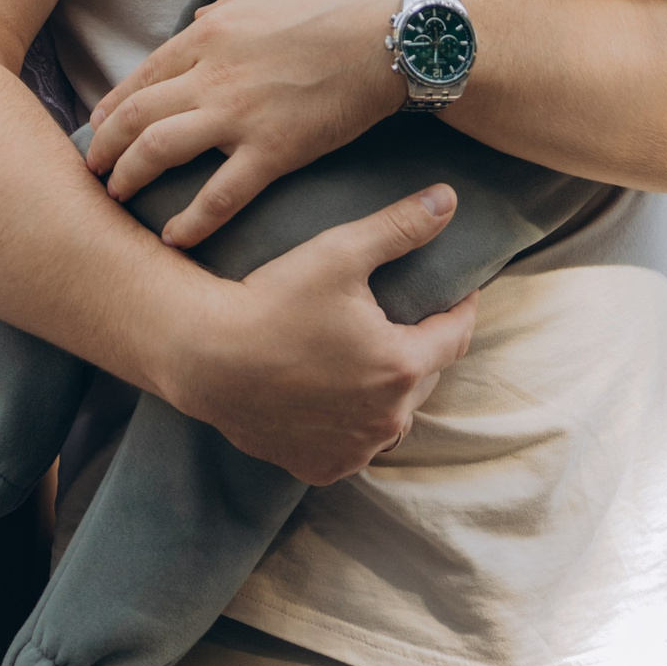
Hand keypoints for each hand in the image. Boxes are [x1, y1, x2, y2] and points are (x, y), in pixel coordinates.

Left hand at [87, 0, 400, 245]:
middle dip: (107, 144)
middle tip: (92, 168)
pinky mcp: (274, 150)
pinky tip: (174, 238)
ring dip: (131, 178)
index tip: (99, 123)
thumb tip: (199, 19)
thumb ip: (227, 4)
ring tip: (117, 199)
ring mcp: (239, 114)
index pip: (144, 74)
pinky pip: (220, 195)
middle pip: (137, 115)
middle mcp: (212, 74)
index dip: (114, 103)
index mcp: (210, 32)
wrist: (392, 31)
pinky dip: (191, 221)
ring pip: (160, 151)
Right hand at [166, 185, 477, 482]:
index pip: (456, 336)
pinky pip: (356, 445)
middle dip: (424, 347)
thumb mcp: (340, 251)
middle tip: (408, 317)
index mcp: (401, 367)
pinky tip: (342, 398)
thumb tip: (449, 199)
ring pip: (393, 417)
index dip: (461, 308)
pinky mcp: (320, 466)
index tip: (460, 290)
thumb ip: (399, 226)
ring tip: (377, 358)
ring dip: (393, 391)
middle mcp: (386, 419)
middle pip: (427, 377)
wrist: (205, 356)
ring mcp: (353, 449)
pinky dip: (357, 423)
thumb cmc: (273, 299)